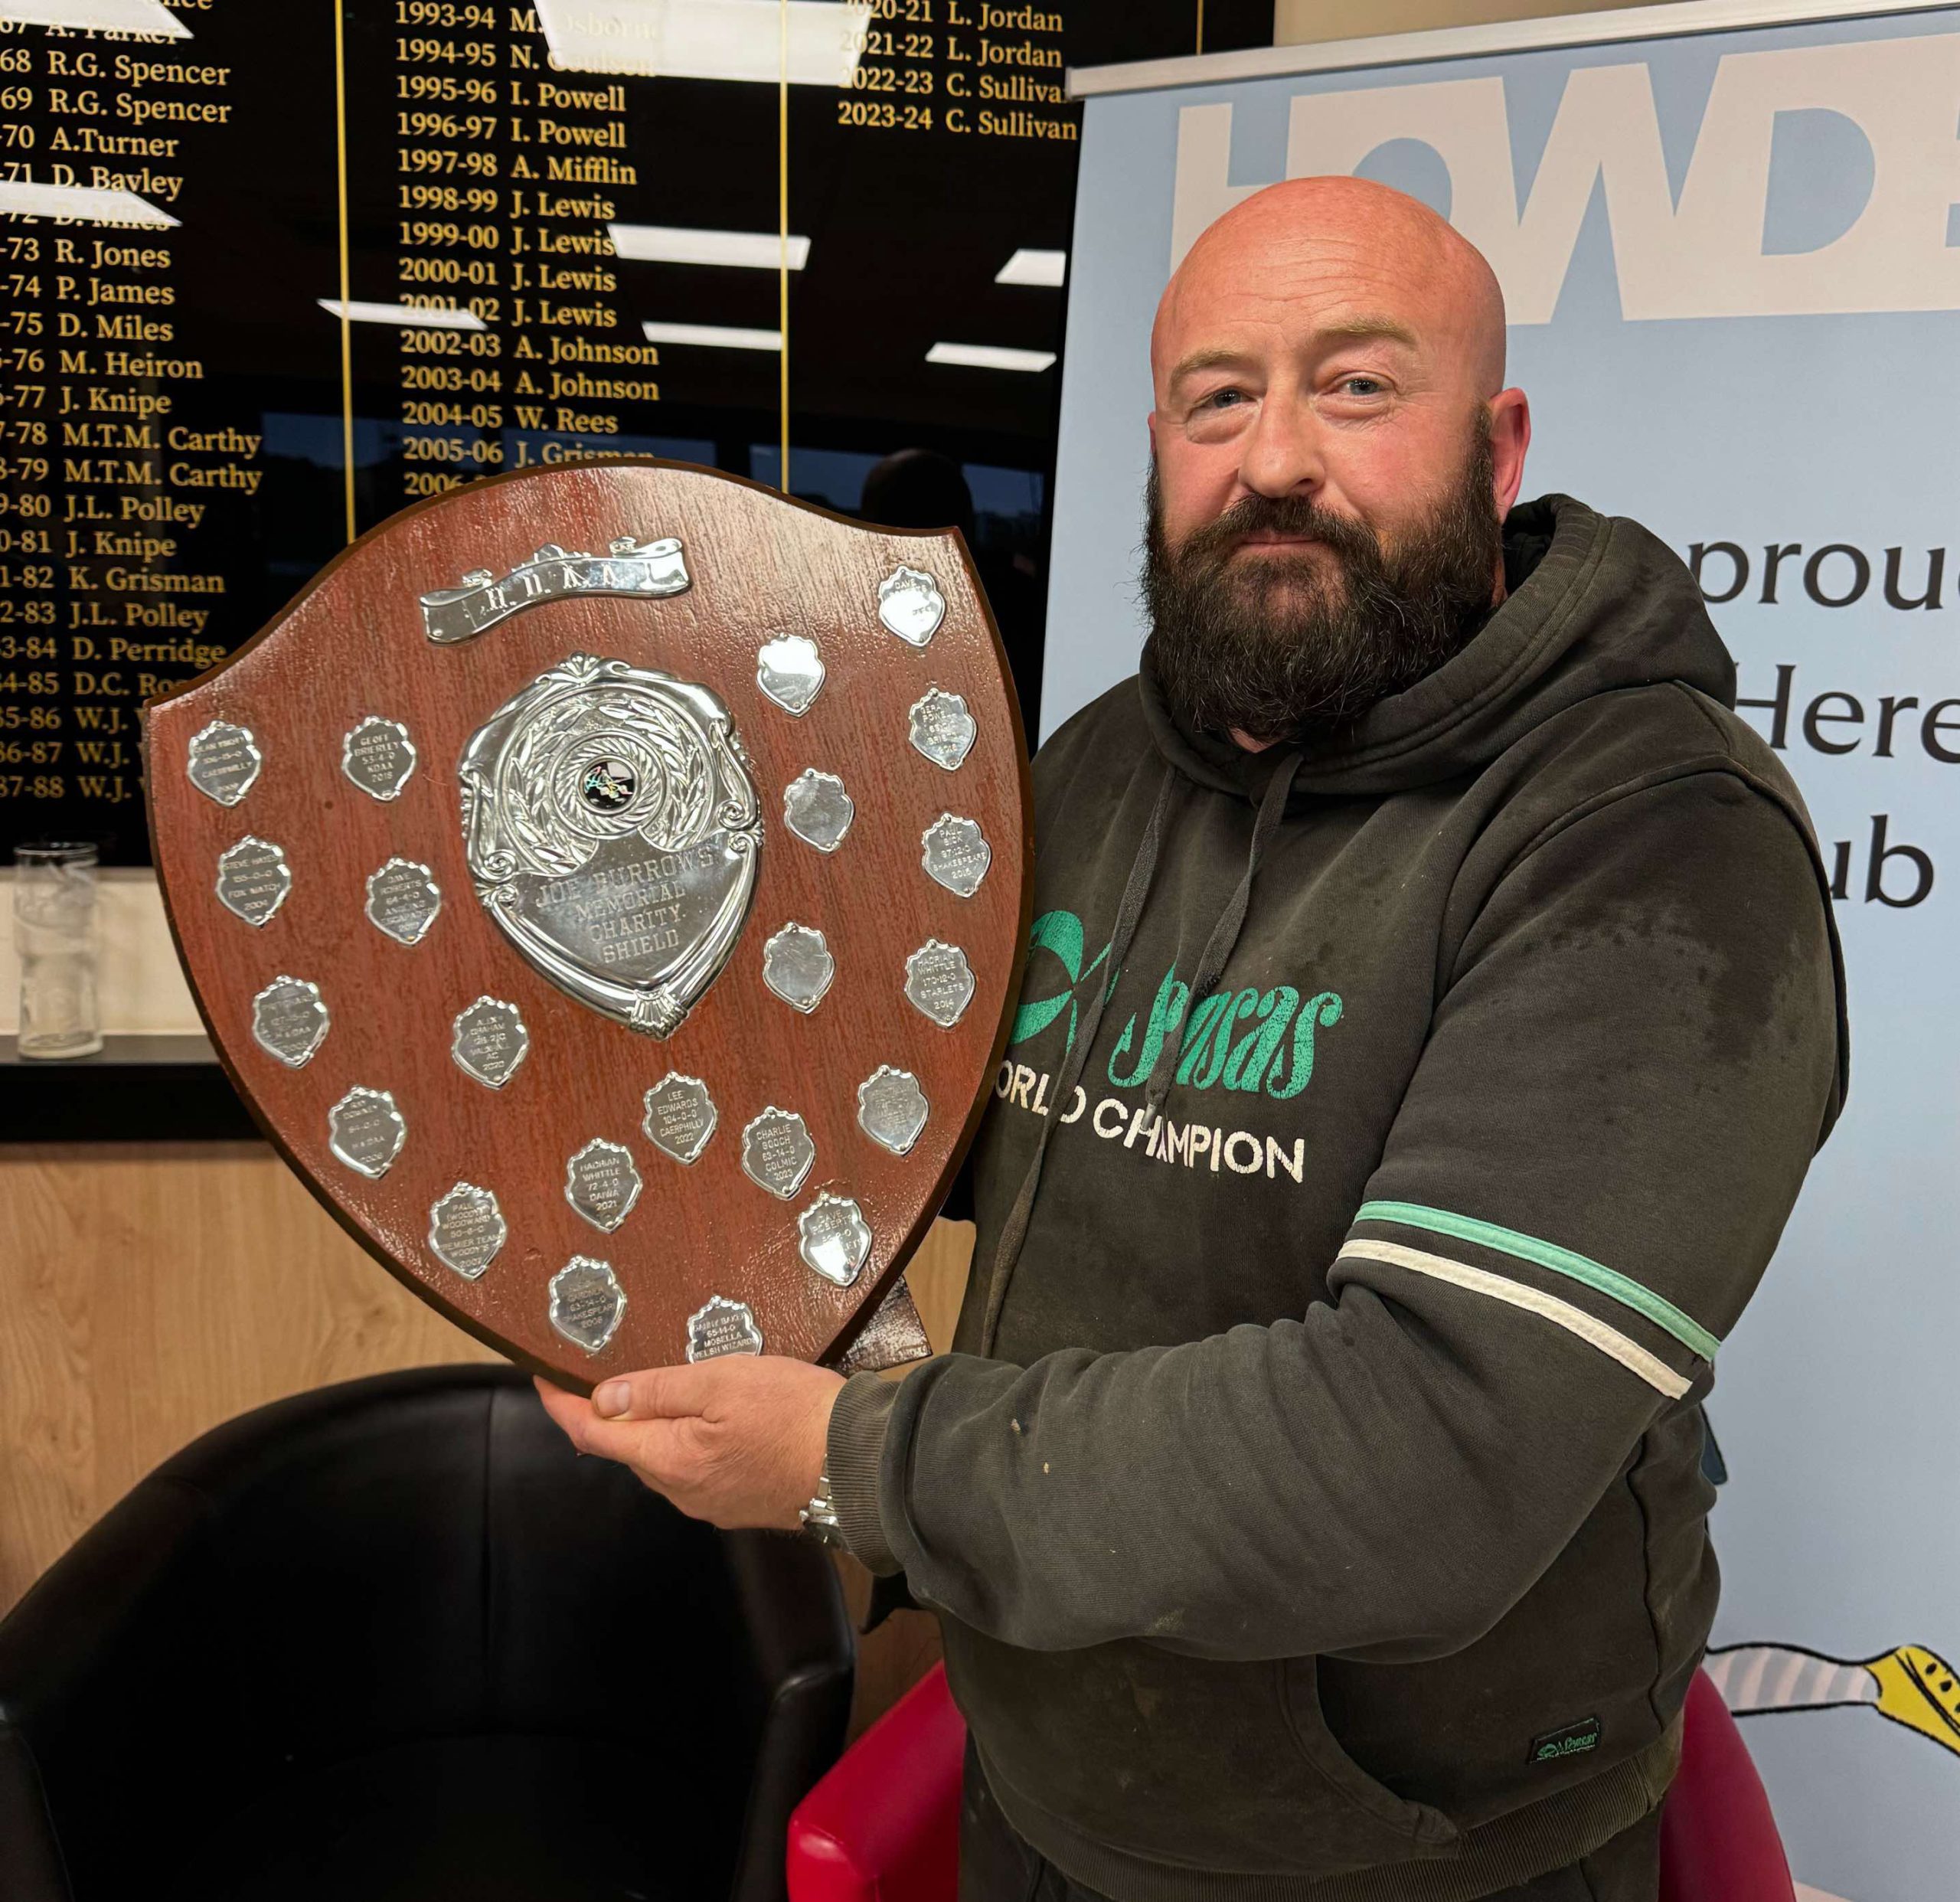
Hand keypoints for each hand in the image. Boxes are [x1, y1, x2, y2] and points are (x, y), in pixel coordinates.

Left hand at [533, 1356, 846, 1530]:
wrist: (860, 1462)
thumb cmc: (793, 1413)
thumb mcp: (720, 1381)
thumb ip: (657, 1391)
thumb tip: (602, 1400)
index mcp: (669, 1461)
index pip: (594, 1436)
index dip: (563, 1406)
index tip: (542, 1380)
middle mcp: (682, 1492)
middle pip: (629, 1450)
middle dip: (613, 1413)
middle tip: (608, 1369)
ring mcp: (712, 1503)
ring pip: (664, 1460)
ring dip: (655, 1427)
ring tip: (667, 1386)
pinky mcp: (740, 1503)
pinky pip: (696, 1469)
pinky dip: (687, 1441)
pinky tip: (711, 1416)